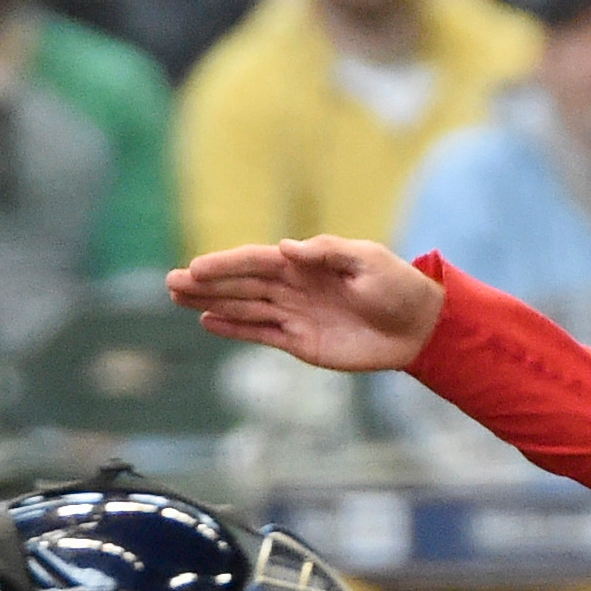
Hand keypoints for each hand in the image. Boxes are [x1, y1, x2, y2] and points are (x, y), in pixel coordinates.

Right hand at [164, 237, 442, 371]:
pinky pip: (261, 333)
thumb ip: (327, 253)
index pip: (258, 261)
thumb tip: (286, 248)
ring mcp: (295, 314)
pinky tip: (208, 322)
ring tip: (178, 298)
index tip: (196, 267)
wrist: (420, 327)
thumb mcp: (368, 260)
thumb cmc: (397, 286)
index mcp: (307, 263)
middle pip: (242, 284)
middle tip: (170, 283)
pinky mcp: (301, 342)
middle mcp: (295, 287)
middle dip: (206, 283)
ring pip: (244, 307)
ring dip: (212, 302)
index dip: (226, 264)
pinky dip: (235, 328)